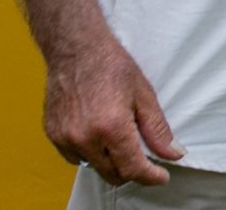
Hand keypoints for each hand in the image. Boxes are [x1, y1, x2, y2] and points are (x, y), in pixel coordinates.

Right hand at [45, 34, 182, 186]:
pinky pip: (75, 157)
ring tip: (119, 137)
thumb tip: (172, 152)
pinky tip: (99, 135)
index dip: (150, 176)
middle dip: (131, 171)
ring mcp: (65, 138)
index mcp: (111, 127)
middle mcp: (85, 137)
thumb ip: (157, 130)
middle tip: (145, 159)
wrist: (76, 50)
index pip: (133, 168)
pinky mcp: (53, 135)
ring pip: (93, 167)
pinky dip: (90, 153)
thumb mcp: (144, 95)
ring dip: (109, 161)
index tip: (160, 177)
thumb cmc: (110, 66)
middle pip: (112, 174)